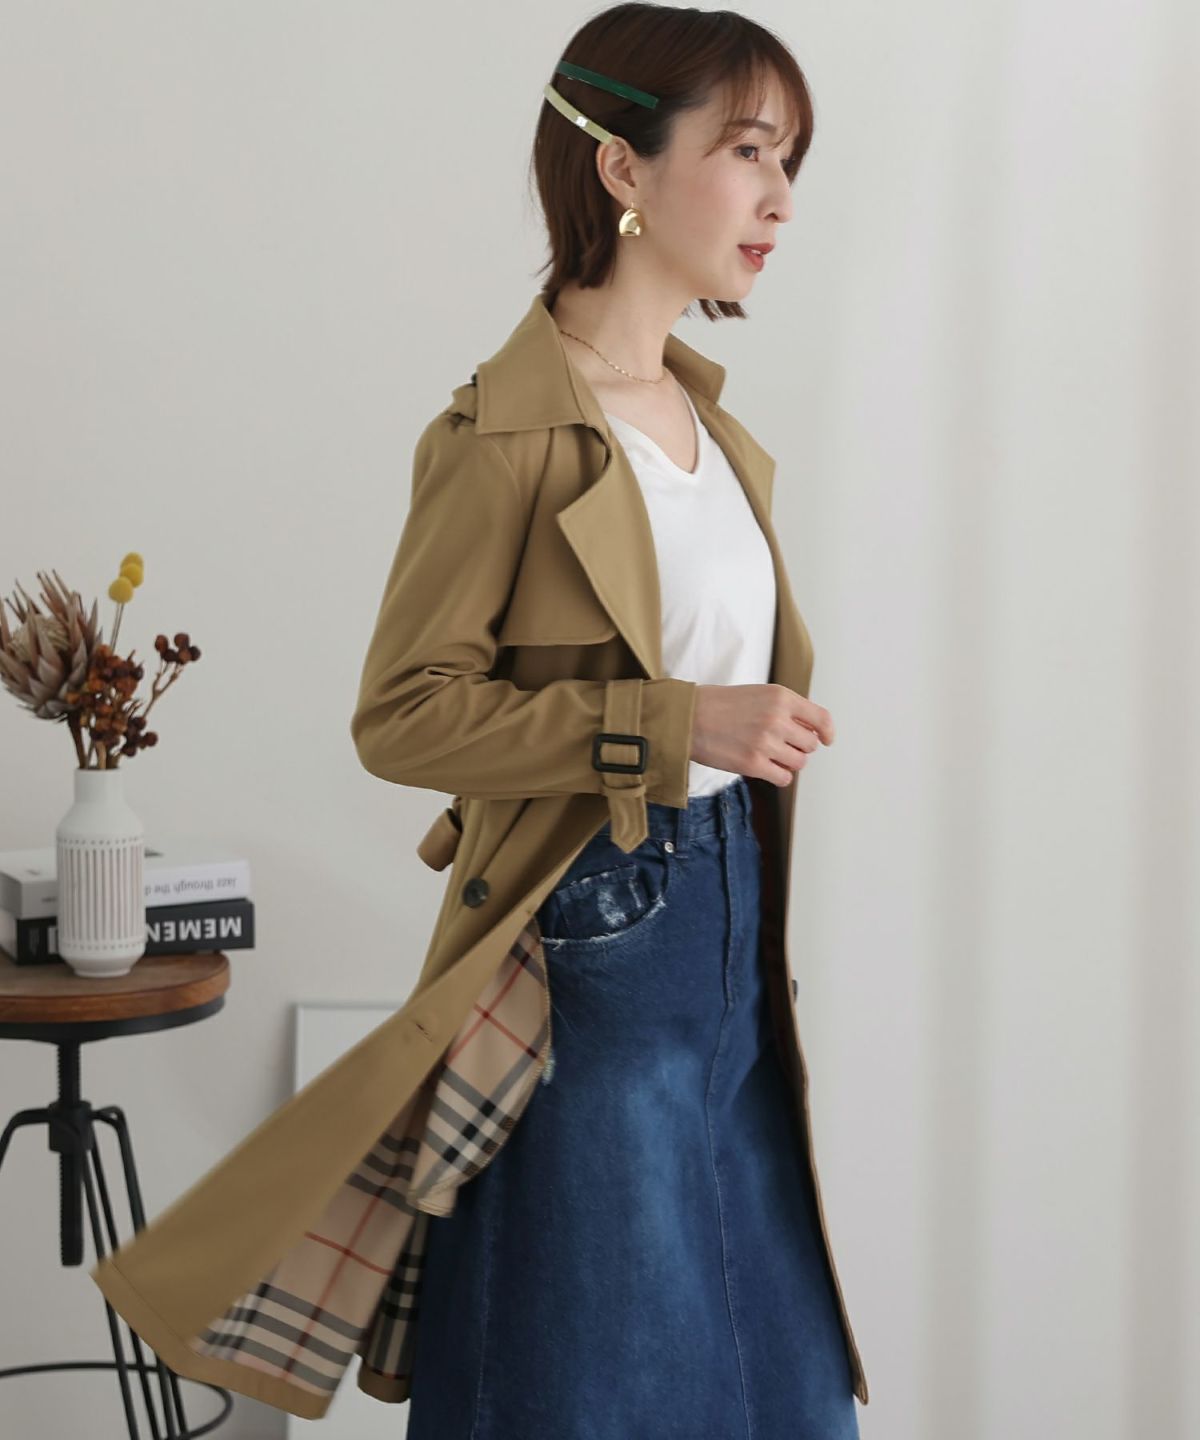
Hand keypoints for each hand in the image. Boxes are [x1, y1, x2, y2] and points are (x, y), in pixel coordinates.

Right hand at [690, 683, 834, 786]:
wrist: (688, 717)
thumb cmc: (720, 705)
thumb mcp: (758, 694)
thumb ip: (785, 708)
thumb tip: (812, 732)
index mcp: (781, 697)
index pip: (821, 718)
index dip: (827, 733)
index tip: (827, 740)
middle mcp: (777, 718)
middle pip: (810, 744)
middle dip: (799, 747)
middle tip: (781, 745)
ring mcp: (766, 742)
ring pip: (799, 763)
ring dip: (788, 762)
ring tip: (769, 755)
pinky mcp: (753, 764)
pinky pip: (783, 778)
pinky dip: (778, 776)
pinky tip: (765, 767)